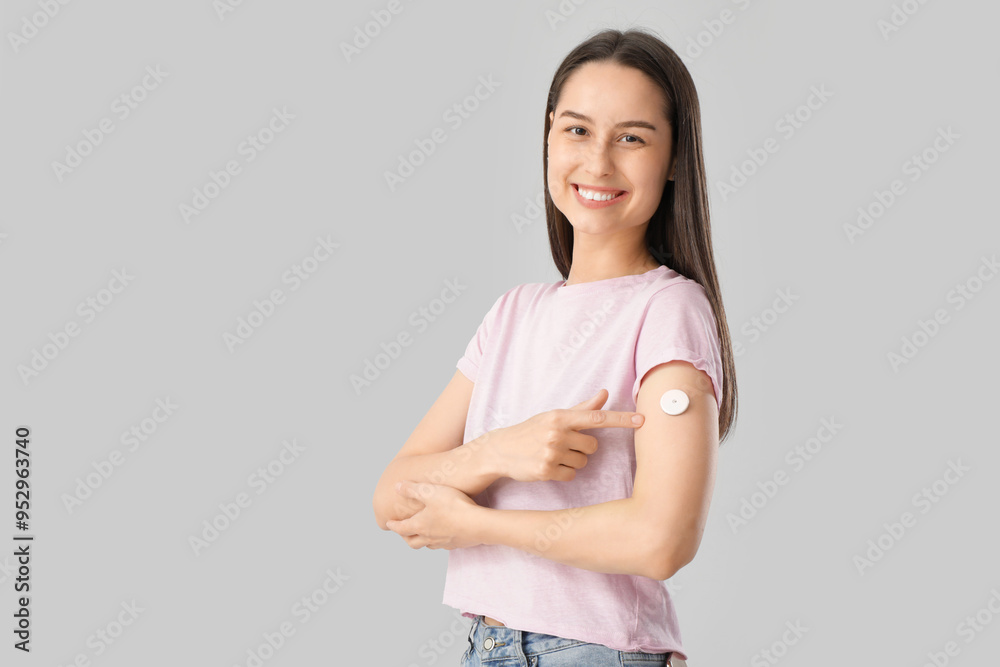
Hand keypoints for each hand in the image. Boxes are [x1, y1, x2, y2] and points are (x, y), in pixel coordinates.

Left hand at [385, 480, 482, 549]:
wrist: (477, 524)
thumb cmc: (453, 506)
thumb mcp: (430, 492)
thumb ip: (412, 489)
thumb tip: (397, 486)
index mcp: (420, 525)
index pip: (401, 528)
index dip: (394, 525)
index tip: (389, 524)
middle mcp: (430, 537)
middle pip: (412, 542)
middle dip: (406, 537)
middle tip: (403, 531)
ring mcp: (443, 542)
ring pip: (428, 545)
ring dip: (421, 541)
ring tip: (422, 534)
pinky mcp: (457, 544)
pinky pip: (443, 546)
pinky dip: (438, 542)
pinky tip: (443, 535)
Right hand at [487, 388, 644, 482]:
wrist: (500, 449)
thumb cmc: (531, 430)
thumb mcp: (554, 416)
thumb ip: (582, 408)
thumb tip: (605, 393)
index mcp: (560, 416)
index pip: (597, 417)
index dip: (621, 419)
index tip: (642, 420)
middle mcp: (556, 432)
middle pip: (592, 446)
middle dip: (582, 448)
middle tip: (563, 445)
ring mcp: (550, 452)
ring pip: (582, 463)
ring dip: (572, 461)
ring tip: (553, 455)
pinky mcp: (546, 470)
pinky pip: (571, 475)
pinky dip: (563, 473)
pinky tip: (548, 466)